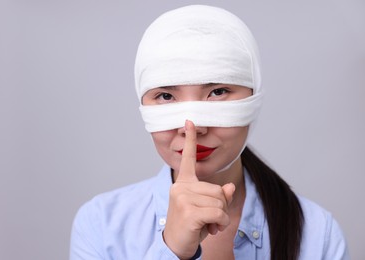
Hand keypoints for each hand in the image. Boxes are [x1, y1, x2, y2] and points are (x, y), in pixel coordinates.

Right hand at [163, 120, 234, 258]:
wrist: (176, 245)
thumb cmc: (191, 225)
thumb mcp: (207, 209)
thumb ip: (218, 196)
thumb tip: (229, 188)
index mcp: (184, 183)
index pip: (188, 158)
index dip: (190, 139)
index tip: (190, 121)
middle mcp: (181, 186)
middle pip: (218, 189)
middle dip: (221, 206)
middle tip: (211, 219)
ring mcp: (183, 197)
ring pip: (220, 200)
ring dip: (221, 216)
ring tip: (209, 224)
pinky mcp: (188, 211)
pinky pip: (218, 212)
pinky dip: (221, 222)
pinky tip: (211, 228)